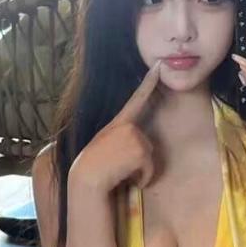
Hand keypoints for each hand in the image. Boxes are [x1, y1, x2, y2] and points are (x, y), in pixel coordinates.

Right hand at [69, 58, 162, 193]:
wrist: (86, 178)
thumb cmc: (93, 168)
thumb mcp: (104, 145)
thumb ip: (119, 138)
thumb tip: (135, 145)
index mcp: (117, 123)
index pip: (136, 99)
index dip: (148, 82)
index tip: (158, 67)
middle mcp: (127, 125)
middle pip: (147, 144)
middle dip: (139, 160)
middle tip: (118, 166)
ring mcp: (134, 136)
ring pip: (149, 156)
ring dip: (140, 170)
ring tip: (120, 172)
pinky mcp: (141, 150)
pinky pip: (150, 169)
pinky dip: (143, 178)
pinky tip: (127, 179)